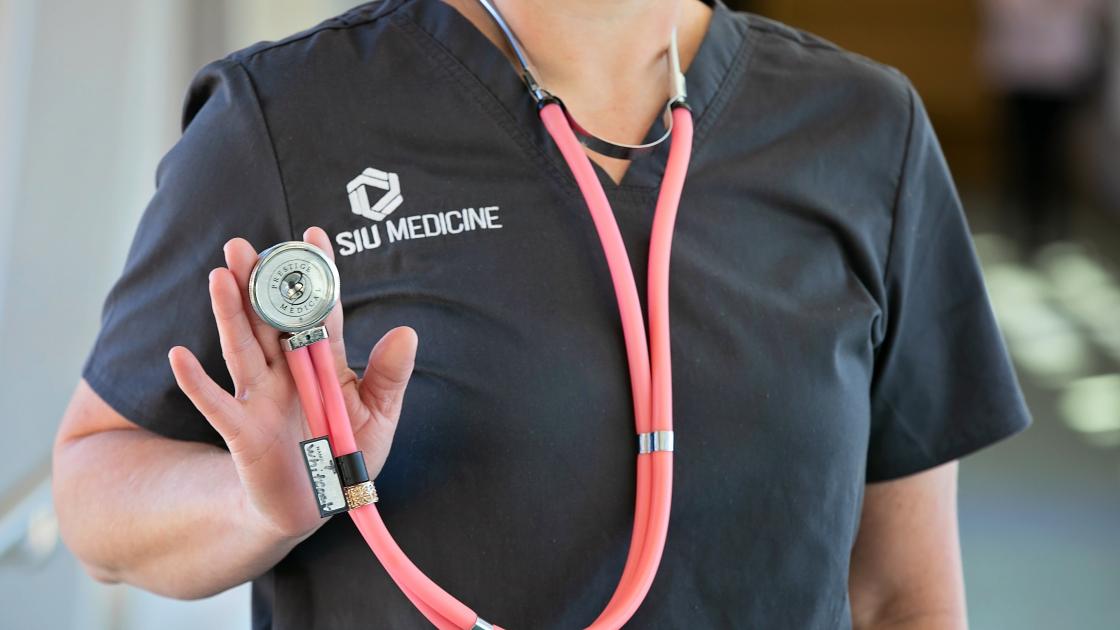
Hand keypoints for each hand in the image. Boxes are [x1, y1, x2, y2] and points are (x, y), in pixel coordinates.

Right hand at [168, 227, 417, 543]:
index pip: (319, 310)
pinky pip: (216, 404)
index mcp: (321, 361)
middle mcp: (286, 371)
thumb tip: (407, 332)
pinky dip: (196, 383)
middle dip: (258, 283)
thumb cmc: (347, 452)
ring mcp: (261, 397)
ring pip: (242, 347)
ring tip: (219, 275)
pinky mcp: (243, 431)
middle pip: (269, 320)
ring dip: (229, 314)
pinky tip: (178, 355)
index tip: (313, 234)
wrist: (320, 501)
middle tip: (244, 245)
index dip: (316, 275)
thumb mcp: (379, 414)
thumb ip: (390, 375)